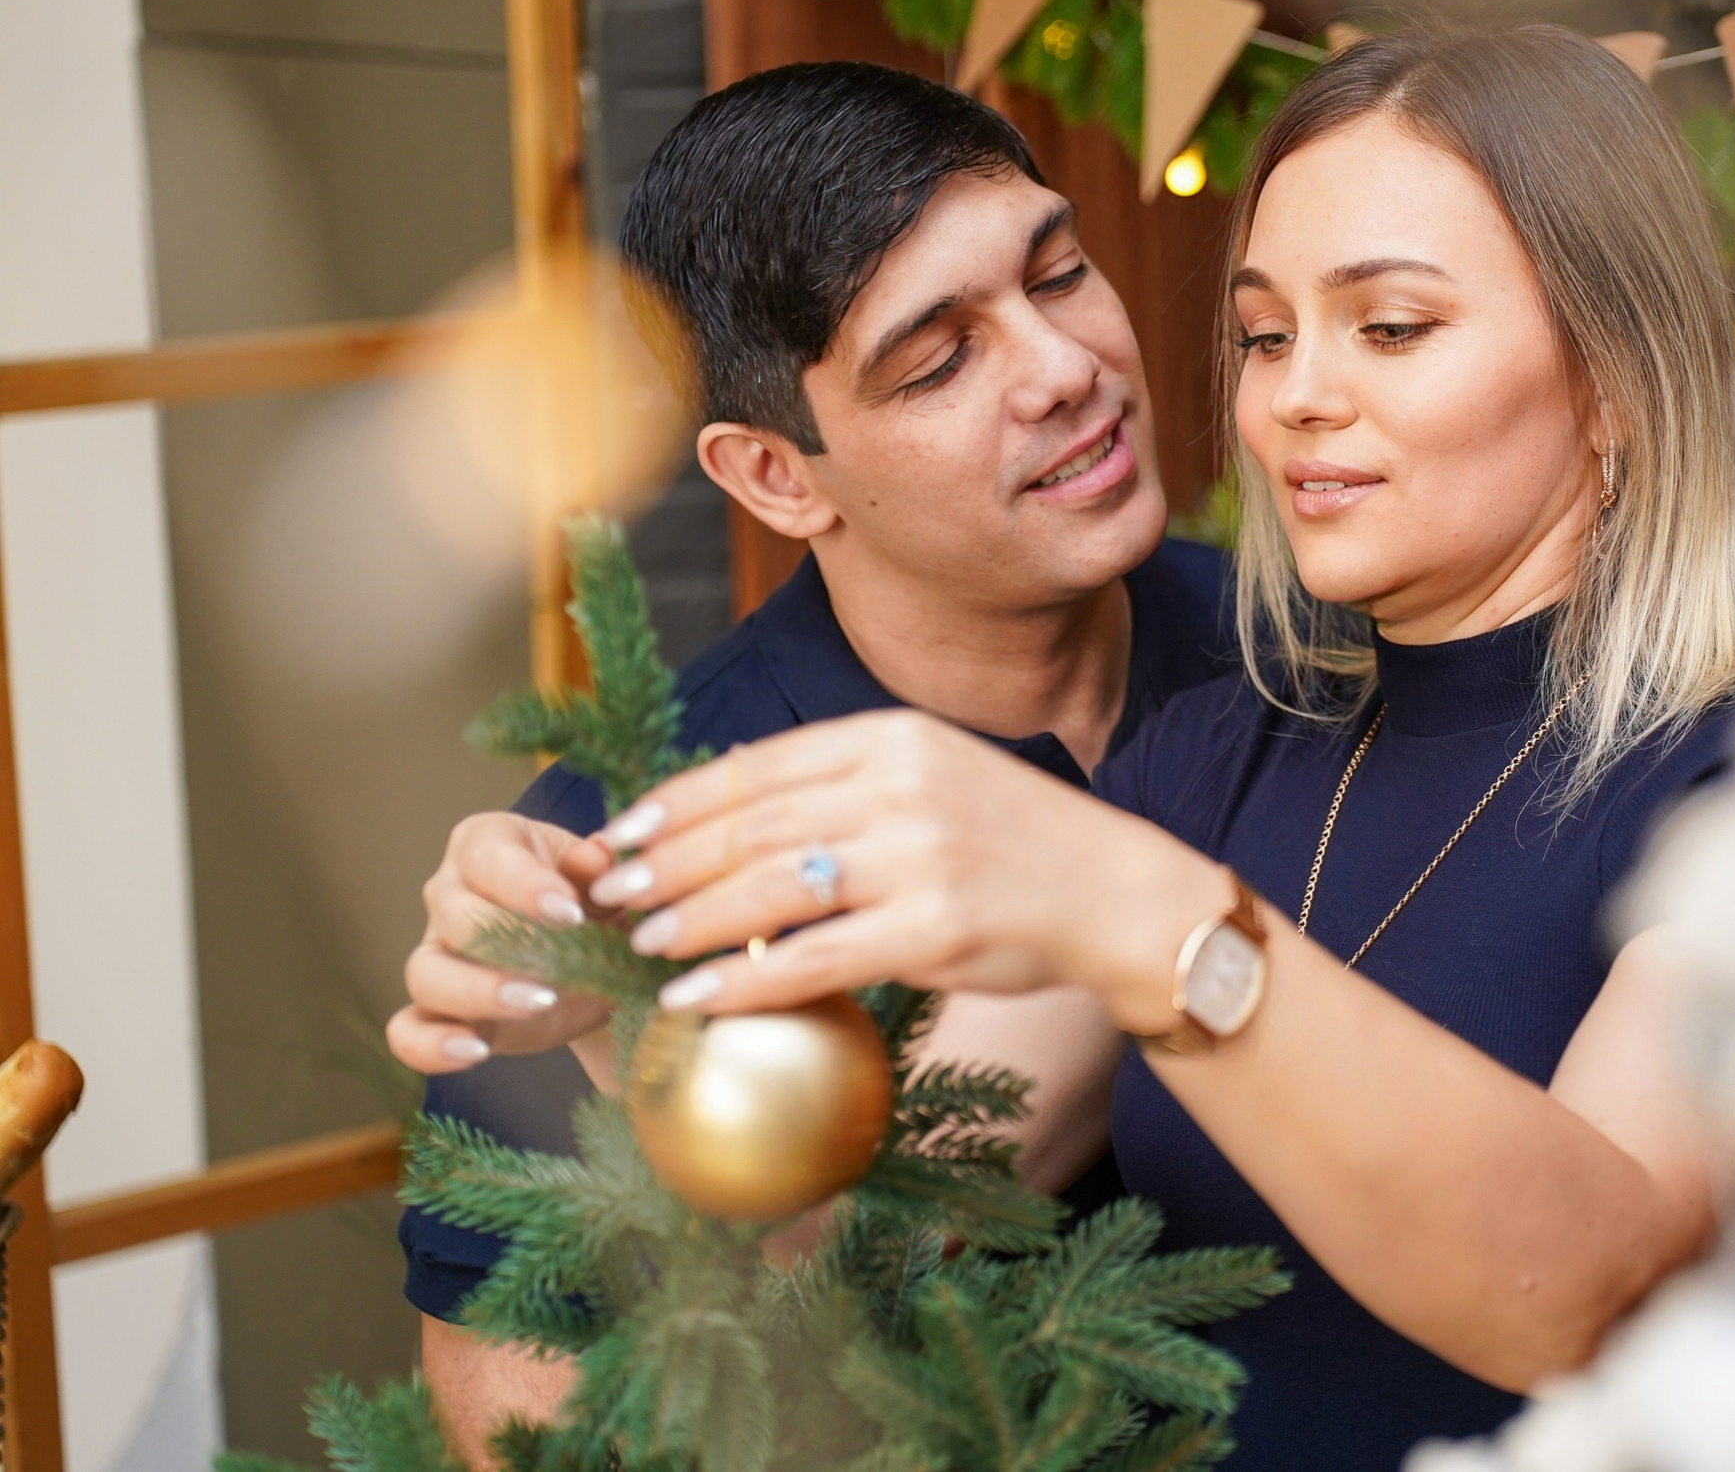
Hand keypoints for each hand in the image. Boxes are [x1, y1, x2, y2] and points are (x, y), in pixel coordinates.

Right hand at [385, 812, 616, 1072]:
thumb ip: (598, 867)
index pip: (487, 854)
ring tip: (538, 1001)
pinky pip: (408, 1031)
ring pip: (426, 972)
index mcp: (487, 844)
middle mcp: (449, 894)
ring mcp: (436, 955)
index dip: (525, 882)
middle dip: (506, 939)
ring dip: (478, 991)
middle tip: (561, 959)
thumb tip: (596, 854)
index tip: (570, 911)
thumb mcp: (605, 879)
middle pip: (453, 913)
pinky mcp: (437, 1012)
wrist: (600, 962)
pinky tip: (475, 1052)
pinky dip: (431, 1046)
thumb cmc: (595, 901)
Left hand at [584, 710, 1223, 1026]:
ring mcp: (917, 859)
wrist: (1119, 896)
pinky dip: (741, 984)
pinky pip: (810, 961)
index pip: (758, 765)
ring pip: (767, 890)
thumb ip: (846, 782)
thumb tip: (730, 809)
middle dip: (668, 864)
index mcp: (895, 736)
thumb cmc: (1017, 843)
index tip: (624, 833)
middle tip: (612, 895)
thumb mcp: (936, 775)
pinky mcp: (930, 932)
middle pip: (750, 826)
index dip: (679, 801)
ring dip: (691, 921)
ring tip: (643, 944)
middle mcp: (901, 787)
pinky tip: (697, 1001)